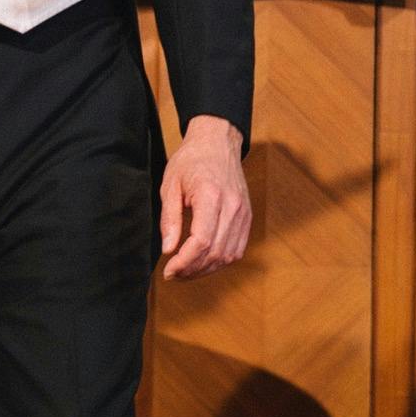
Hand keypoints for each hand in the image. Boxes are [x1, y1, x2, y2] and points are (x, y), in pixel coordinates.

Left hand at [160, 115, 252, 280]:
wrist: (218, 143)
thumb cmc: (192, 160)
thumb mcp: (170, 186)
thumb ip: (170, 219)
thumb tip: (168, 249)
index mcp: (211, 196)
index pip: (200, 241)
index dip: (183, 262)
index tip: (168, 270)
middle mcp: (232, 206)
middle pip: (215, 252)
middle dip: (192, 270)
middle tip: (173, 274)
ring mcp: (243, 213)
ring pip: (228, 255)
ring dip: (206, 269)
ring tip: (186, 270)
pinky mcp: (247, 217)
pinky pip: (238, 249)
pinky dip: (221, 260)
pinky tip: (204, 261)